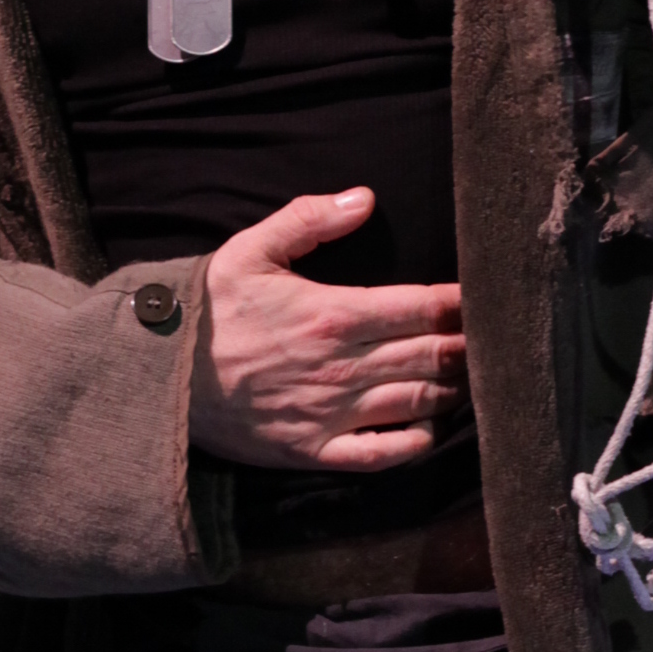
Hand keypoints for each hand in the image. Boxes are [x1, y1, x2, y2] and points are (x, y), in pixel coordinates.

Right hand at [189, 190, 466, 471]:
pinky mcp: (317, 451)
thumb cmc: (208, 313)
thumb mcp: (249, 251)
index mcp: (333, 313)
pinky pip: (385, 454)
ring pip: (421, 402)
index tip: (484, 295)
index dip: (465, 301)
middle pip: (435, 355)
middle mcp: (343, 367)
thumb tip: (364, 197)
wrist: (160, 381)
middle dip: (471, 345)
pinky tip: (429, 423)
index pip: (425, 306)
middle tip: (491, 336)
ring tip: (468, 374)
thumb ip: (308, 220)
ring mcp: (333, 413)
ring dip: (454, 388)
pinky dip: (418, 440)